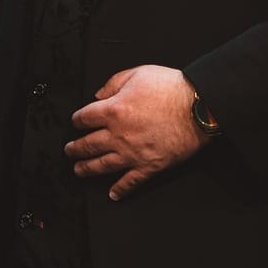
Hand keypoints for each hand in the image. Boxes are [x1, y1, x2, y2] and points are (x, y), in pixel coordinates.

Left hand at [63, 64, 203, 200]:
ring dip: (87, 169)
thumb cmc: (171, 88)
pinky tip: (113, 193)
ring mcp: (133, 153)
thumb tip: (99, 94)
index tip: (76, 122)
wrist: (198, 107)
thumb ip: (113, 83)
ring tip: (79, 170)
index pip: (84, 118)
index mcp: (114, 110)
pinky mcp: (149, 166)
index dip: (77, 120)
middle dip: (75, 149)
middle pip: (88, 145)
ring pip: (102, 165)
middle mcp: (118, 135)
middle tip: (69, 151)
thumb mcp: (138, 73)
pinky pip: (130, 182)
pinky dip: (120, 189)